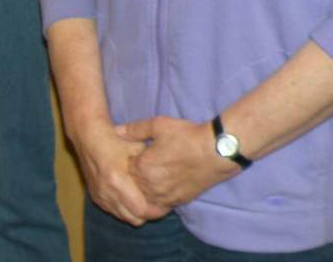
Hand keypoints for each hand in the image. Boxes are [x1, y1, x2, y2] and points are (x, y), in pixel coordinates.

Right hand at [68, 115, 169, 225]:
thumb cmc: (114, 139)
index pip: (141, 209)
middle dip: (148, 214)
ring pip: (124, 217)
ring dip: (136, 213)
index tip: (166, 203)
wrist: (87, 136)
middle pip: (134, 219)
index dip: (156, 210)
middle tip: (159, 204)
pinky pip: (114, 211)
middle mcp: (107, 192)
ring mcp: (99, 196)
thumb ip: (149, 167)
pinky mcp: (95, 196)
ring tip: (146, 200)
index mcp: (117, 179)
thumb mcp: (137, 147)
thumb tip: (164, 181)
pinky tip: (131, 197)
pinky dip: (124, 209)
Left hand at [120, 116, 237, 207]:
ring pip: (144, 198)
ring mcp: (165, 197)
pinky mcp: (178, 202)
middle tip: (140, 164)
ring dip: (143, 188)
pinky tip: (160, 186)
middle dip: (132, 176)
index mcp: (143, 167)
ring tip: (150, 175)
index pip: (123, 168)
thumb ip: (135, 130)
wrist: (216, 152)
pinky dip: (156, 198)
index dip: (127, 159)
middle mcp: (151, 186)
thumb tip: (116, 131)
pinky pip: (159, 206)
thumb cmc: (186, 136)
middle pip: (132, 185)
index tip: (131, 153)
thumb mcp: (158, 125)